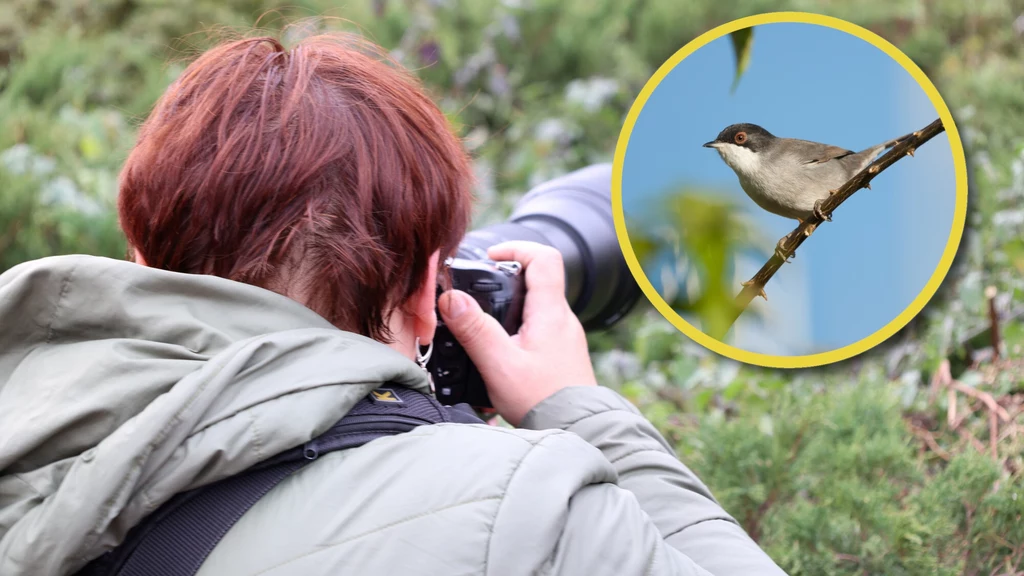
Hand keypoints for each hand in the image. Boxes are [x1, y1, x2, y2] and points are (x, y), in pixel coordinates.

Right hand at [437, 241, 596, 425]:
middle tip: (478, 292)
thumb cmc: (543, 401)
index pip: (544, 257)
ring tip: (485, 324)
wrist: (579, 431)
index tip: (490, 258)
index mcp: (551, 313)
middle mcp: (563, 319)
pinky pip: (541, 327)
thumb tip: (452, 298)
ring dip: (512, 305)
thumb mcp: (499, 365)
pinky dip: (519, 327)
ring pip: (538, 305)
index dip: (516, 247)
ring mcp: (566, 337)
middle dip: (506, 278)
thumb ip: (475, 331)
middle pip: (538, 279)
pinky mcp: (563, 354)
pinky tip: (502, 350)